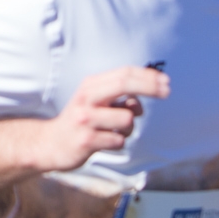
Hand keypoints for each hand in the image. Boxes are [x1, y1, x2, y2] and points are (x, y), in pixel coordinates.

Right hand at [33, 66, 171, 172]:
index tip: (166, 82)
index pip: (123, 73)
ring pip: (126, 118)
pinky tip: (103, 142)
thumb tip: (139, 103)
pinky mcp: (87, 140)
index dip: (148, 76)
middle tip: (167, 92)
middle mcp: (86, 99)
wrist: (50, 143)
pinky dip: (117, 142)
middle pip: (124, 84)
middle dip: (150, 87)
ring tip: (113, 131)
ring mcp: (85, 119)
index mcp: (89, 86)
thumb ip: (118, 98)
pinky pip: (119, 141)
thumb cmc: (81, 122)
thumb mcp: (96, 103)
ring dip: (128, 128)